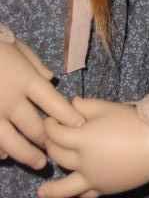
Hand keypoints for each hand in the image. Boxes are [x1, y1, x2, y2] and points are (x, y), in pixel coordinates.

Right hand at [0, 39, 83, 169]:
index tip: (79, 125)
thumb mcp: (18, 47)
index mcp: (25, 80)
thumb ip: (35, 64)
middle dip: (48, 141)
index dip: (67, 115)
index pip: (53, 102)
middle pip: (35, 127)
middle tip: (56, 150)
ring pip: (12, 143)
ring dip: (27, 155)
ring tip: (39, 163)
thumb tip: (51, 78)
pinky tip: (5, 156)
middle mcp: (11, 100)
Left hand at [38, 98, 148, 197]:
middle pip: (58, 155)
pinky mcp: (105, 188)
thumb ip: (86, 105)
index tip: (48, 119)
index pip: (57, 133)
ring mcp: (93, 178)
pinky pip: (85, 195)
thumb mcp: (108, 107)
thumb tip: (71, 103)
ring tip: (42, 192)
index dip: (49, 125)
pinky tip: (71, 197)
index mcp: (83, 138)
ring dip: (52, 188)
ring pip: (65, 186)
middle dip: (50, 146)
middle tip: (50, 140)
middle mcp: (84, 162)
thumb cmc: (134, 122)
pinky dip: (76, 197)